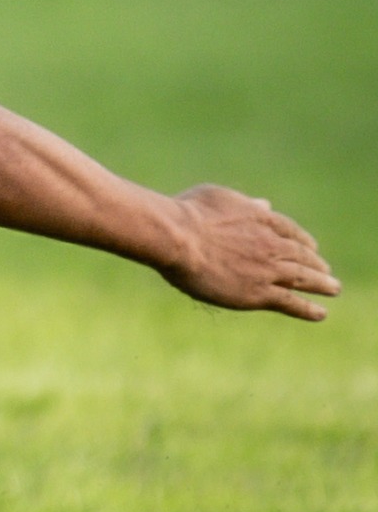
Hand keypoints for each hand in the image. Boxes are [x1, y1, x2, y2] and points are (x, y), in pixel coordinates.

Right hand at [158, 184, 338, 320]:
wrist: (178, 237)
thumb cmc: (188, 213)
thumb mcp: (219, 198)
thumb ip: (245, 203)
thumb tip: (265, 204)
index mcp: (261, 219)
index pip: (290, 231)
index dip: (303, 241)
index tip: (312, 247)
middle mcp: (271, 244)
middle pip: (302, 256)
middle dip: (317, 264)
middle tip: (327, 272)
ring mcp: (267, 269)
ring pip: (303, 278)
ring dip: (321, 284)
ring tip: (333, 289)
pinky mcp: (259, 293)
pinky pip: (291, 302)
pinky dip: (308, 309)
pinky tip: (321, 314)